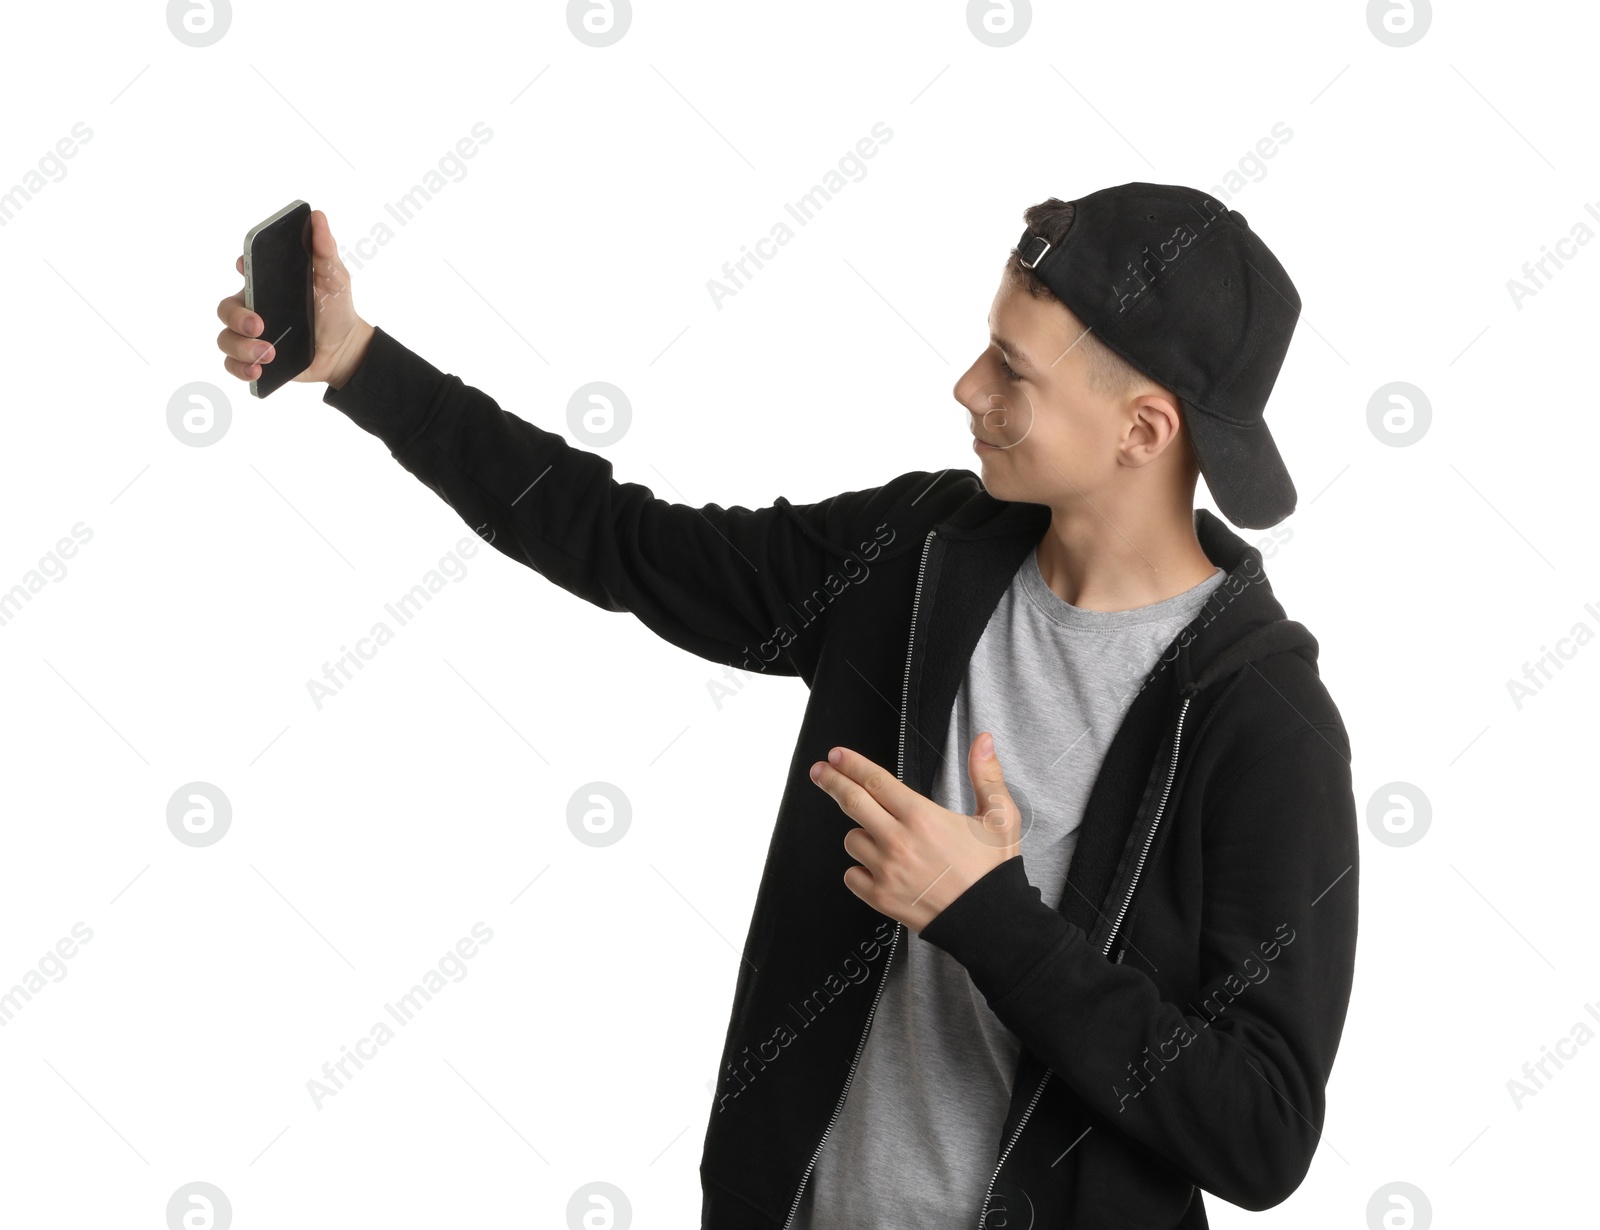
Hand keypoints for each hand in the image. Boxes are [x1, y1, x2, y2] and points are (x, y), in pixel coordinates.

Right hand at [214, 208, 373, 388]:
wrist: (345, 348)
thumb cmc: (335, 308)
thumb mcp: (334, 277)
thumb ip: (324, 250)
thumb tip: (318, 216)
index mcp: (267, 284)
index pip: (243, 271)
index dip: (240, 268)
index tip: (245, 269)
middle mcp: (253, 308)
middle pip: (225, 308)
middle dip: (237, 317)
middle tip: (260, 325)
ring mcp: (251, 335)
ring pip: (225, 339)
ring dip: (241, 348)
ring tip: (267, 354)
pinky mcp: (256, 359)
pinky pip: (233, 365)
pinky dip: (239, 369)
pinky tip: (257, 371)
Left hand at [809, 732, 1021, 931]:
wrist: (990, 923)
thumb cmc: (992, 871)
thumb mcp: (1000, 817)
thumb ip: (987, 775)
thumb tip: (983, 741)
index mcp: (922, 817)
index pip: (875, 781)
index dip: (852, 764)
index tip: (836, 755)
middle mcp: (898, 841)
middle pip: (852, 802)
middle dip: (832, 782)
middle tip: (819, 771)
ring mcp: (885, 870)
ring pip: (852, 840)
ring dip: (860, 832)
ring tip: (881, 836)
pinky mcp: (880, 897)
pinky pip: (852, 875)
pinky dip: (859, 869)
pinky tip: (877, 866)